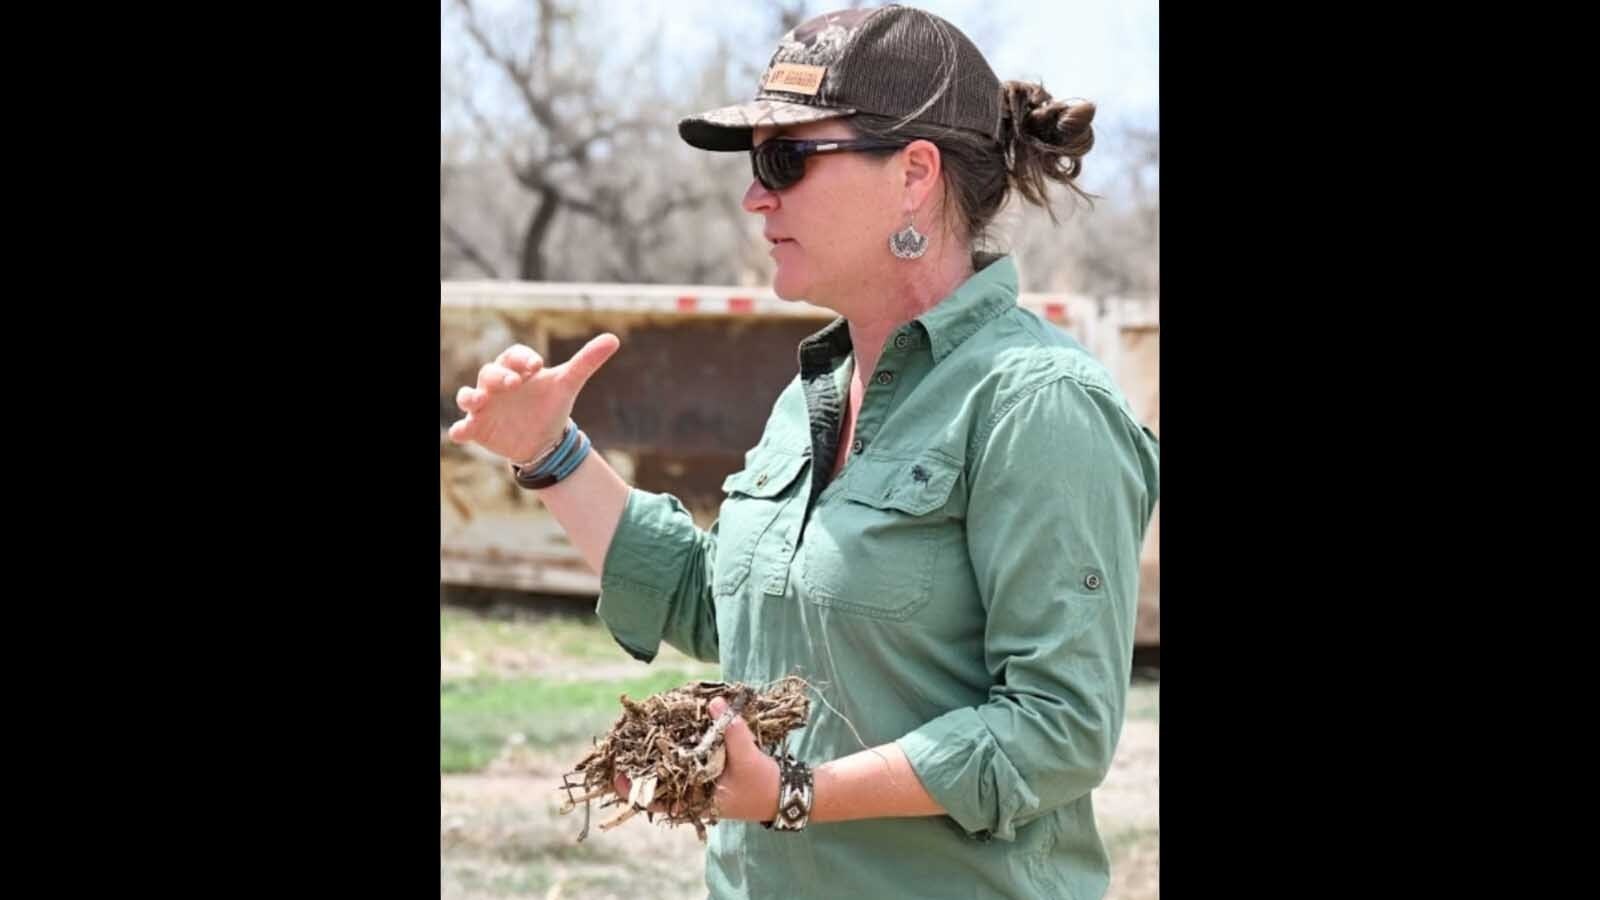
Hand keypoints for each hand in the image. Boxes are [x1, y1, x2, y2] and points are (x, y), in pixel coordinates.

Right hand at [447, 334, 619, 462]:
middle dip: (499, 376)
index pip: (513, 356)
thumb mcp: (569, 383)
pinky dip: (459, 430)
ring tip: (478, 401)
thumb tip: (613, 339)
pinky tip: (460, 433)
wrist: (543, 439)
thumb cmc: (551, 404)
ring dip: (470, 397)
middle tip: (514, 382)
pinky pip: (462, 428)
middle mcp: (495, 384)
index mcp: (515, 368)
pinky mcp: (477, 428)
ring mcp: (484, 406)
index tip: (537, 365)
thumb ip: (587, 360)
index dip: (522, 358)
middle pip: (489, 373)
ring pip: (468, 396)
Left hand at [611, 697, 780, 822]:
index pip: (658, 801)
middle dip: (639, 770)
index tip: (617, 774)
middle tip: (620, 750)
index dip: (634, 790)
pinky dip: (673, 755)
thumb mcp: (748, 757)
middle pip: (657, 787)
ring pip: (668, 777)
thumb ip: (731, 730)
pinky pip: (683, 768)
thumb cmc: (763, 782)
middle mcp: (694, 797)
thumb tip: (713, 703)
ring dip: (654, 762)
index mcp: (699, 802)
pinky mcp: (708, 777)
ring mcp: (700, 788)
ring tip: (635, 741)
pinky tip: (666, 738)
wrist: (783, 793)